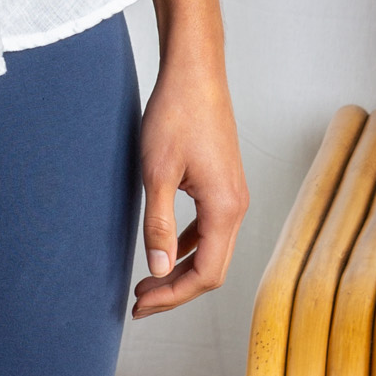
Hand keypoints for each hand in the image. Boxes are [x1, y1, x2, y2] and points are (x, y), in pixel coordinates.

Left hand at [131, 47, 248, 318]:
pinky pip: (210, 228)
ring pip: (211, 249)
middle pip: (212, 269)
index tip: (141, 304)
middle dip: (176, 289)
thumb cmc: (175, 114)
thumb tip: (157, 270)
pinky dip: (188, 245)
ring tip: (147, 280)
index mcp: (225, 208)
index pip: (206, 275)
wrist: (194, 70)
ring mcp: (232, 194)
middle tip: (139, 301)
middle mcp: (236, 206)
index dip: (173, 296)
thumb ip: (157, 224)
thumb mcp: (157, 172)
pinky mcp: (223, 182)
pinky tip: (166, 248)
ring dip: (180, 268)